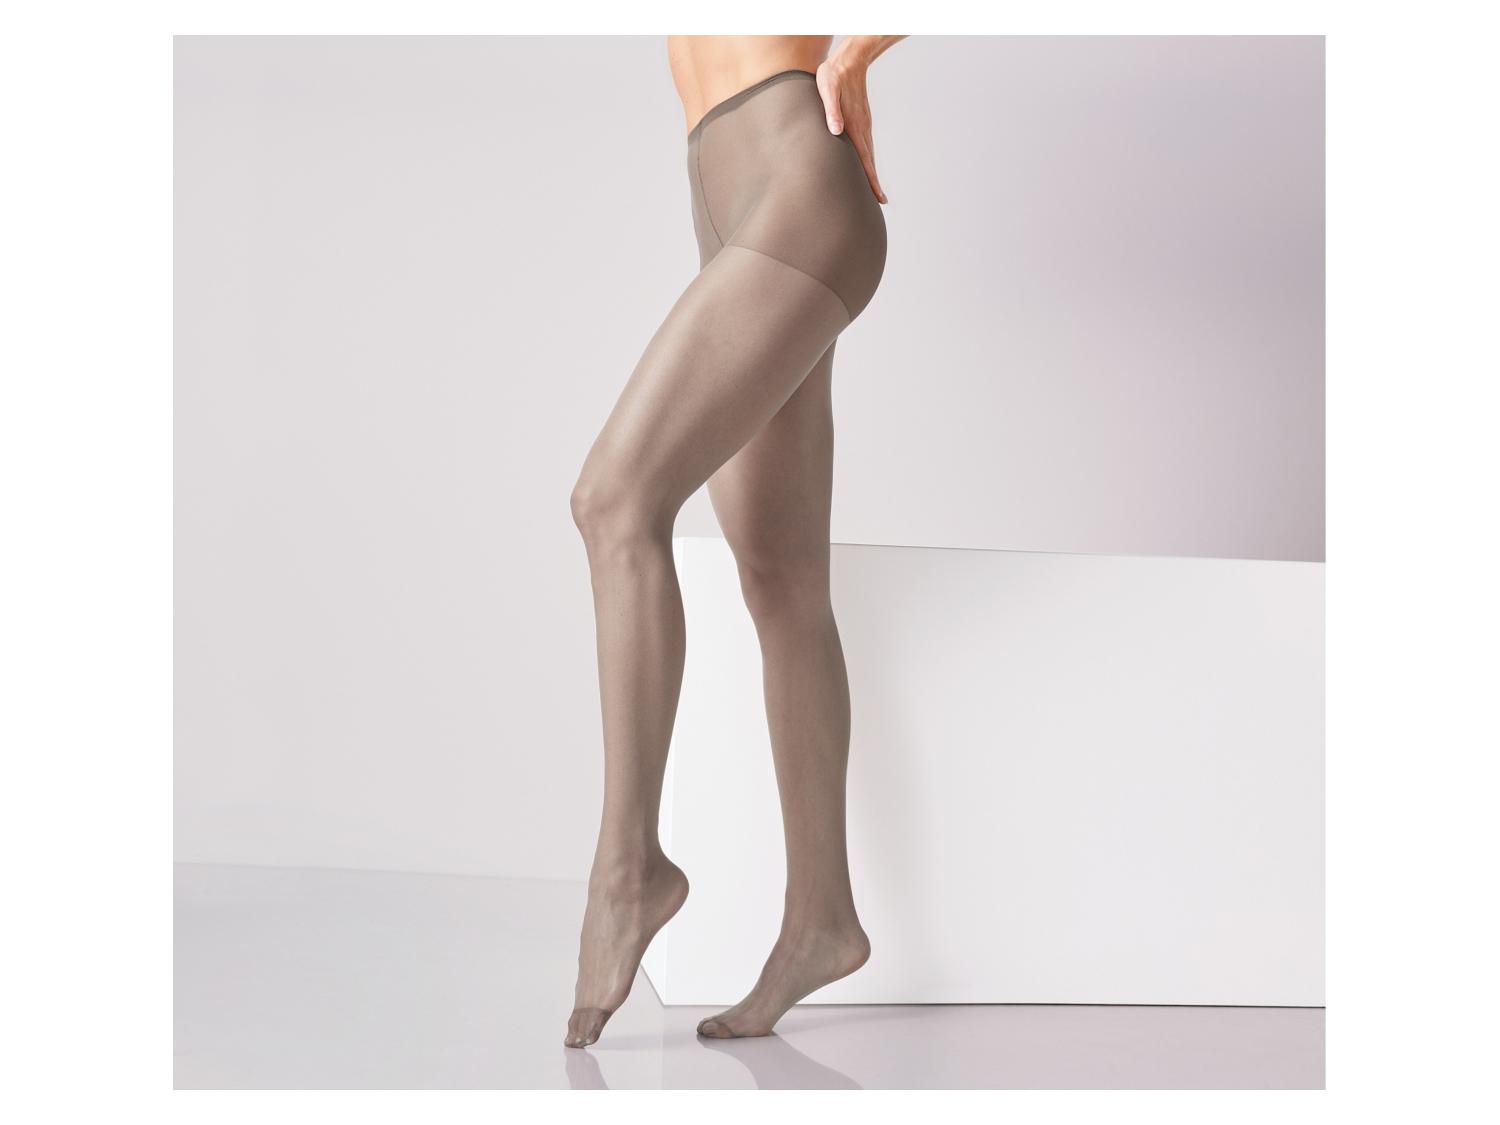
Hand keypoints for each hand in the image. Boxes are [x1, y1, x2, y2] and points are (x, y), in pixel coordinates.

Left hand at [815, 56, 887, 203]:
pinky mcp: (860, 121)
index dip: (871, 180)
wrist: (850, 60)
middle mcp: (863, 128)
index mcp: (855, 125)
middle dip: (874, 183)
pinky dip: (866, 160)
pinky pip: (865, 146)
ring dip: (870, 172)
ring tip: (873, 189)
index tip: (879, 197)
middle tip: (880, 201)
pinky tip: (863, 165)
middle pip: (869, 162)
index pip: (865, 159)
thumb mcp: (827, 90)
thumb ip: (830, 110)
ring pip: (868, 154)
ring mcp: (863, 125)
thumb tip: (836, 131)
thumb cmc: (834, 75)